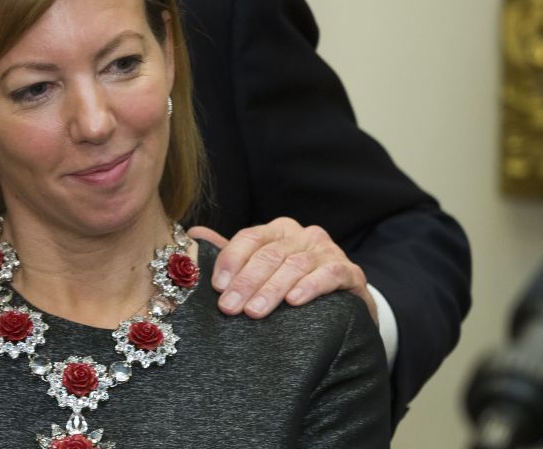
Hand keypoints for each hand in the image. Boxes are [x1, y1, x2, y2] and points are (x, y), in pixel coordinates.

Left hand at [187, 217, 377, 323]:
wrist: (342, 306)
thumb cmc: (291, 286)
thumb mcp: (260, 270)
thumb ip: (230, 254)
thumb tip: (193, 234)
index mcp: (277, 230)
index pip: (249, 238)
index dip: (231, 260)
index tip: (216, 287)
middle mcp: (303, 235)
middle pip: (269, 254)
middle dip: (246, 282)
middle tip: (229, 308)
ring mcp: (327, 251)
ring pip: (295, 265)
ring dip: (272, 289)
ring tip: (254, 312)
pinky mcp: (350, 272)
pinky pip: (329, 274)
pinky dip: (311, 286)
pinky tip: (295, 301)